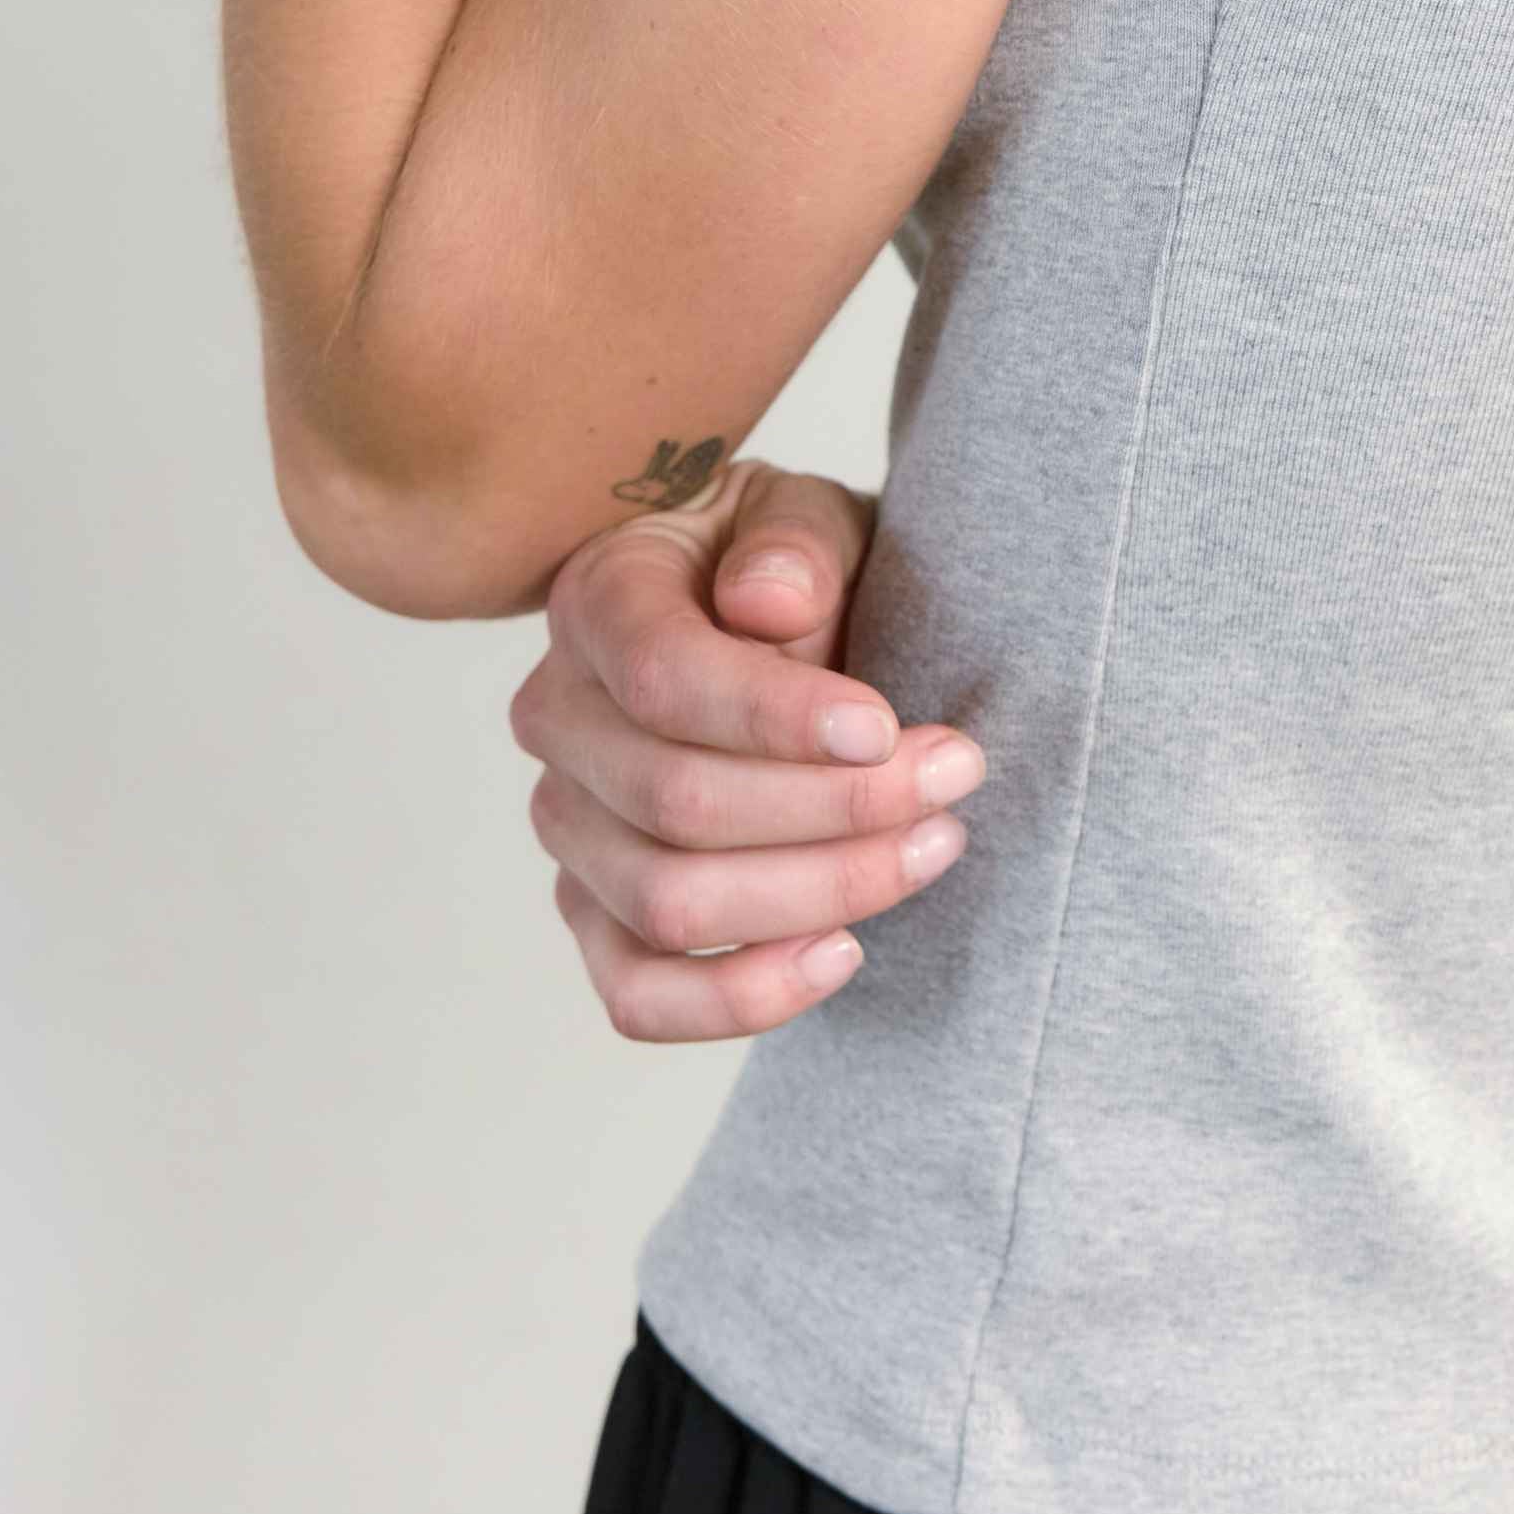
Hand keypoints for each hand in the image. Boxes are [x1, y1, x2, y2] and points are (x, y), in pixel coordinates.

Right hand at [513, 458, 986, 1041]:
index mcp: (596, 601)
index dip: (776, 716)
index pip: (662, 677)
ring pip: (669, 904)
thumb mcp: (809, 517)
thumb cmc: (793, 567)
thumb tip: (769, 601)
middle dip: (836, 805)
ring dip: (819, 891)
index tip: (888, 727)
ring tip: (934, 845)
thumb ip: (794, 545)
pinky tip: (844, 954)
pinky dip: (740, 996)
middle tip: (955, 778)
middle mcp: (558, 719)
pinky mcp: (597, 912)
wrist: (780, 628)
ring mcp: (570, 826)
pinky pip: (637, 995)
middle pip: (676, 802)